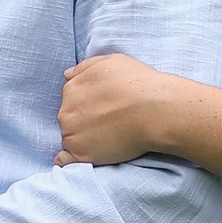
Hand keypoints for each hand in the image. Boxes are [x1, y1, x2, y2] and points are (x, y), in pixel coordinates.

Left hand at [56, 51, 178, 167]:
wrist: (155, 111)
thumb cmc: (138, 83)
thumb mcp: (110, 62)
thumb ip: (84, 67)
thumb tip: (67, 75)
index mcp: (71, 89)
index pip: (71, 100)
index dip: (87, 105)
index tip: (104, 108)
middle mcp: (66, 113)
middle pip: (69, 119)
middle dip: (83, 121)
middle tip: (108, 123)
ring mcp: (72, 136)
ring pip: (70, 139)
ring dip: (82, 139)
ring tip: (107, 137)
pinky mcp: (82, 156)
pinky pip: (65, 160)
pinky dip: (71, 160)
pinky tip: (86, 155)